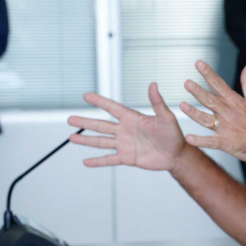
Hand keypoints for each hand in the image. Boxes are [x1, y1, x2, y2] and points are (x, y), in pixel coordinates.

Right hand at [67, 83, 185, 171]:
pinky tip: (85, 162)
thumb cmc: (174, 134)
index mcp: (132, 118)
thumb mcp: (166, 118)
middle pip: (101, 125)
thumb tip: (153, 84)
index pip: (112, 108)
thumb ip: (157, 103)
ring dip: (86, 140)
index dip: (99, 101)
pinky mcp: (127, 158)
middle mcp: (125, 130)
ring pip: (101, 142)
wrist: (177, 155)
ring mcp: (124, 144)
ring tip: (71, 138)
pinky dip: (98, 161)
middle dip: (85, 122)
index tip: (85, 95)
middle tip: (69, 118)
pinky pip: (109, 159)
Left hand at [181, 61, 245, 168]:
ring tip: (182, 106)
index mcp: (236, 102)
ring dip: (193, 112)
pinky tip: (188, 138)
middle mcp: (230, 113)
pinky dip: (199, 140)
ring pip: (206, 119)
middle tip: (187, 83)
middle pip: (210, 100)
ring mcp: (227, 128)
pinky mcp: (226, 143)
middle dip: (198, 91)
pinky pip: (210, 141)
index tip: (198, 64)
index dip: (208, 73)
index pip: (219, 84)